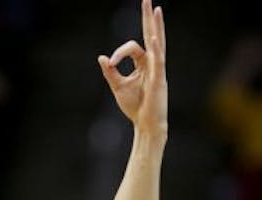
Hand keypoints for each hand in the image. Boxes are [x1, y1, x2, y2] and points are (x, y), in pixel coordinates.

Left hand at [98, 0, 166, 134]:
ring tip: (155, 9)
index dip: (118, 53)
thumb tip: (102, 57)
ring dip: (156, 25)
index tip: (110, 63)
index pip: (131, 48)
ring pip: (157, 43)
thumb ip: (110, 71)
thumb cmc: (135, 107)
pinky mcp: (159, 79)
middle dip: (147, 17)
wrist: (146, 125)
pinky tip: (153, 37)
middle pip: (151, 35)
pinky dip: (155, 48)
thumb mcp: (118, 87)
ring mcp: (158, 70)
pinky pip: (158, 60)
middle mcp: (153, 63)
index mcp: (144, 64)